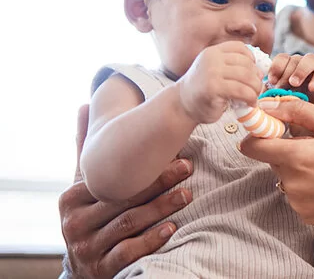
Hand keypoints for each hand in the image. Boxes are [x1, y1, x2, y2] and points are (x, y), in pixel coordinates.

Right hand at [60, 105, 192, 277]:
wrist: (83, 267)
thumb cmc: (90, 216)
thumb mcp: (84, 186)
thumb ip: (85, 151)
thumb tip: (83, 105)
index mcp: (71, 200)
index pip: (112, 180)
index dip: (143, 166)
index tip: (174, 152)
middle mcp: (75, 224)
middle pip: (123, 199)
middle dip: (158, 182)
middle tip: (188, 167)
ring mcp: (87, 248)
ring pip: (128, 224)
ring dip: (161, 208)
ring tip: (187, 194)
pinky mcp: (101, 269)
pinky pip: (128, 252)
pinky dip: (151, 240)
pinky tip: (172, 228)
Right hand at [177, 41, 262, 123]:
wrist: (183, 104)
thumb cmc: (203, 90)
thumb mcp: (216, 70)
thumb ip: (233, 66)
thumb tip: (260, 71)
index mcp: (213, 51)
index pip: (240, 48)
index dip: (251, 60)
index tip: (253, 73)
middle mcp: (212, 58)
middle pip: (246, 63)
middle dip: (256, 78)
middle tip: (256, 89)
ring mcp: (212, 72)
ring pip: (247, 76)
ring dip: (255, 89)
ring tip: (254, 97)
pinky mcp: (213, 88)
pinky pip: (241, 90)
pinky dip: (250, 98)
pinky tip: (249, 103)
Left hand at [239, 99, 313, 226]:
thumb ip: (299, 112)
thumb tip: (269, 105)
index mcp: (298, 157)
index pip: (252, 146)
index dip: (260, 133)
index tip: (276, 126)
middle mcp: (292, 184)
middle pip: (272, 159)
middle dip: (288, 148)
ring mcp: (299, 204)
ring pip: (285, 176)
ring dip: (300, 167)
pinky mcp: (308, 217)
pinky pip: (297, 194)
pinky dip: (309, 186)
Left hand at [267, 53, 313, 108]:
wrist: (312, 109)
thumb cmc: (292, 101)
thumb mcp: (278, 98)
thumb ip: (269, 94)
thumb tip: (260, 98)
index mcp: (286, 65)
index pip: (281, 58)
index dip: (275, 68)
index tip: (272, 81)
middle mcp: (299, 62)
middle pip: (293, 59)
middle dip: (285, 74)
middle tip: (281, 88)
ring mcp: (313, 67)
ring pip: (309, 59)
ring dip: (300, 71)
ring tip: (294, 84)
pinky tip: (311, 89)